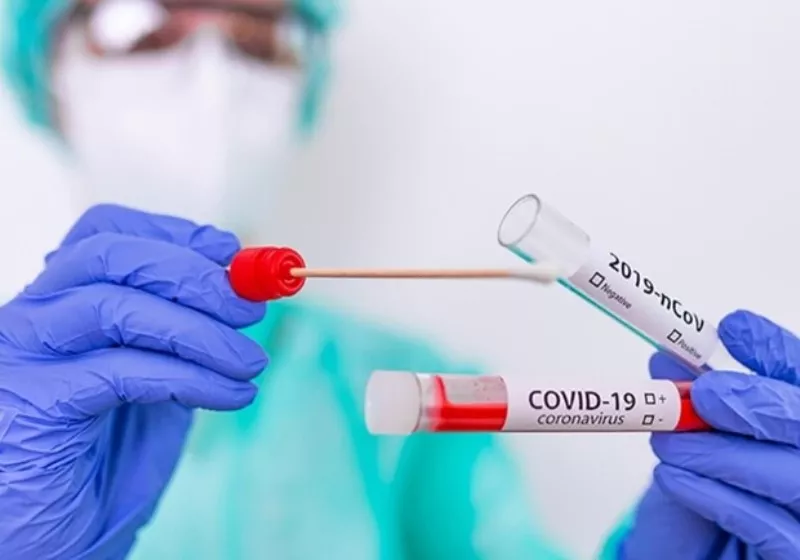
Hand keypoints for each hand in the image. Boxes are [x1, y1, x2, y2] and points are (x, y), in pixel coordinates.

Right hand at [0, 205, 266, 558]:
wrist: (60, 541)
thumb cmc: (104, 460)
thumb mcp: (157, 380)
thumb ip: (184, 333)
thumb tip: (240, 291)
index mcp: (60, 303)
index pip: (107, 234)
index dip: (176, 234)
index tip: (231, 253)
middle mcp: (33, 318)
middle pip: (110, 257)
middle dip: (194, 275)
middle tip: (250, 309)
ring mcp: (25, 358)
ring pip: (116, 307)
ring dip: (201, 331)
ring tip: (250, 363)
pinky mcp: (34, 405)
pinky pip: (123, 371)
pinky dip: (191, 377)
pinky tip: (231, 395)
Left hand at [619, 310, 799, 559]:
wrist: (691, 554)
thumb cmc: (701, 497)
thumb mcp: (691, 444)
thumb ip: (689, 404)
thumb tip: (668, 358)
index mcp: (797, 425)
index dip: (778, 352)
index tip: (734, 327)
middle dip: (757, 402)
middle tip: (703, 392)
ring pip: (795, 476)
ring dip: (724, 453)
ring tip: (669, 442)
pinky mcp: (797, 556)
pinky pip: (773, 530)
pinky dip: (719, 497)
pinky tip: (674, 478)